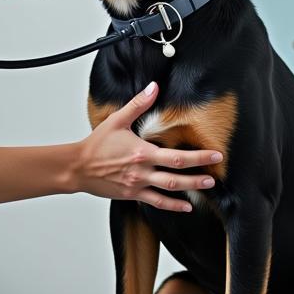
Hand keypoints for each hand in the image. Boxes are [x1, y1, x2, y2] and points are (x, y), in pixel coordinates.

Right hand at [72, 82, 222, 211]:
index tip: (215, 155)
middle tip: (216, 175)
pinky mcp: (132, 194)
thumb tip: (154, 87)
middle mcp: (142, 170)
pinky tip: (185, 206)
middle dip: (198, 175)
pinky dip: (172, 205)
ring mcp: (138, 184)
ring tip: (206, 187)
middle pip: (176, 175)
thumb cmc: (96, 144)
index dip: (198, 157)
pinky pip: (156, 202)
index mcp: (142, 152)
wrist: (78, 167)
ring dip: (189, 188)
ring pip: (169, 189)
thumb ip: (138, 105)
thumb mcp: (117, 120)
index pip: (176, 156)